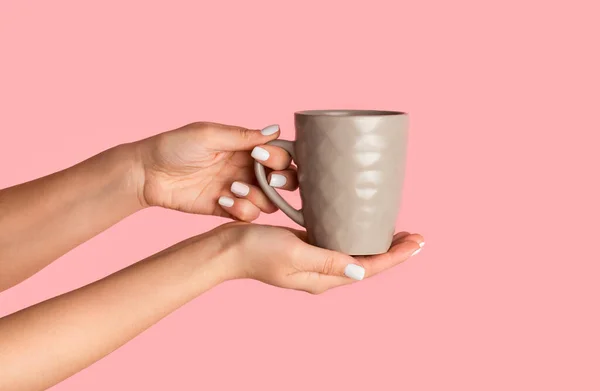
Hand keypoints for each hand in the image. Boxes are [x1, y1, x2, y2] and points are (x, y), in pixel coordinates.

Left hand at [136, 122, 291, 217]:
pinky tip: (222, 201)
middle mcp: (246, 169)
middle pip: (284, 180)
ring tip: (234, 190)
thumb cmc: (174, 146)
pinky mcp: (226, 209)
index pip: (280, 154)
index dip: (281, 158)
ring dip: (259, 197)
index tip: (262, 158)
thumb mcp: (209, 135)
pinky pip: (249, 215)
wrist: (147, 173)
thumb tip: (276, 129)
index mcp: (245, 147)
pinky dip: (242, 210)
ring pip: (270, 202)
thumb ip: (243, 136)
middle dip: (282, 182)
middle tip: (266, 181)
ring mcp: (238, 190)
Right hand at [213, 222, 423, 293]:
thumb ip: (329, 260)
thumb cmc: (256, 250)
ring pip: (354, 253)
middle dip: (393, 250)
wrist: (227, 249)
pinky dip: (354, 235)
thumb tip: (363, 272)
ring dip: (376, 243)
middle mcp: (323, 273)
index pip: (370, 268)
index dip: (396, 256)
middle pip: (367, 263)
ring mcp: (314, 261)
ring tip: (397, 232)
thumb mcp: (295, 253)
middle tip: (416, 236)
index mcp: (324, 277)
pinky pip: (338, 243)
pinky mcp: (305, 248)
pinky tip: (359, 224)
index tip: (418, 242)